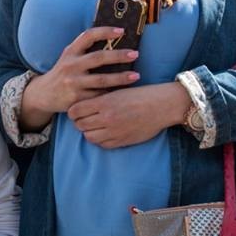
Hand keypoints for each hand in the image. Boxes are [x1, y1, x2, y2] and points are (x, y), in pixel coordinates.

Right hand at [23, 27, 140, 118]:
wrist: (43, 94)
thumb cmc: (63, 72)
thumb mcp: (68, 57)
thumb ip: (84, 49)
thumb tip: (112, 39)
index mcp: (70, 52)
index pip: (88, 36)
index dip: (105, 31)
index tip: (122, 31)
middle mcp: (70, 66)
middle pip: (98, 58)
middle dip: (118, 56)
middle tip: (135, 54)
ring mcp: (73, 83)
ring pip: (101, 80)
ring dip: (121, 78)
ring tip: (136, 76)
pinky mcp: (76, 99)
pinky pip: (98, 96)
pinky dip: (111, 94)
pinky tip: (123, 93)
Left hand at [67, 82, 185, 148]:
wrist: (161, 105)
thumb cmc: (140, 94)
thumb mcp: (117, 90)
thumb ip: (99, 99)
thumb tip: (82, 106)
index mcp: (104, 102)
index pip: (75, 111)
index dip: (73, 111)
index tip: (76, 110)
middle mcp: (106, 118)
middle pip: (80, 125)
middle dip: (79, 122)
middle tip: (84, 118)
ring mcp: (114, 131)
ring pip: (89, 137)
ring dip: (89, 131)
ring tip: (94, 126)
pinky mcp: (122, 141)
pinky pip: (102, 144)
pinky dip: (100, 139)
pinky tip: (105, 132)